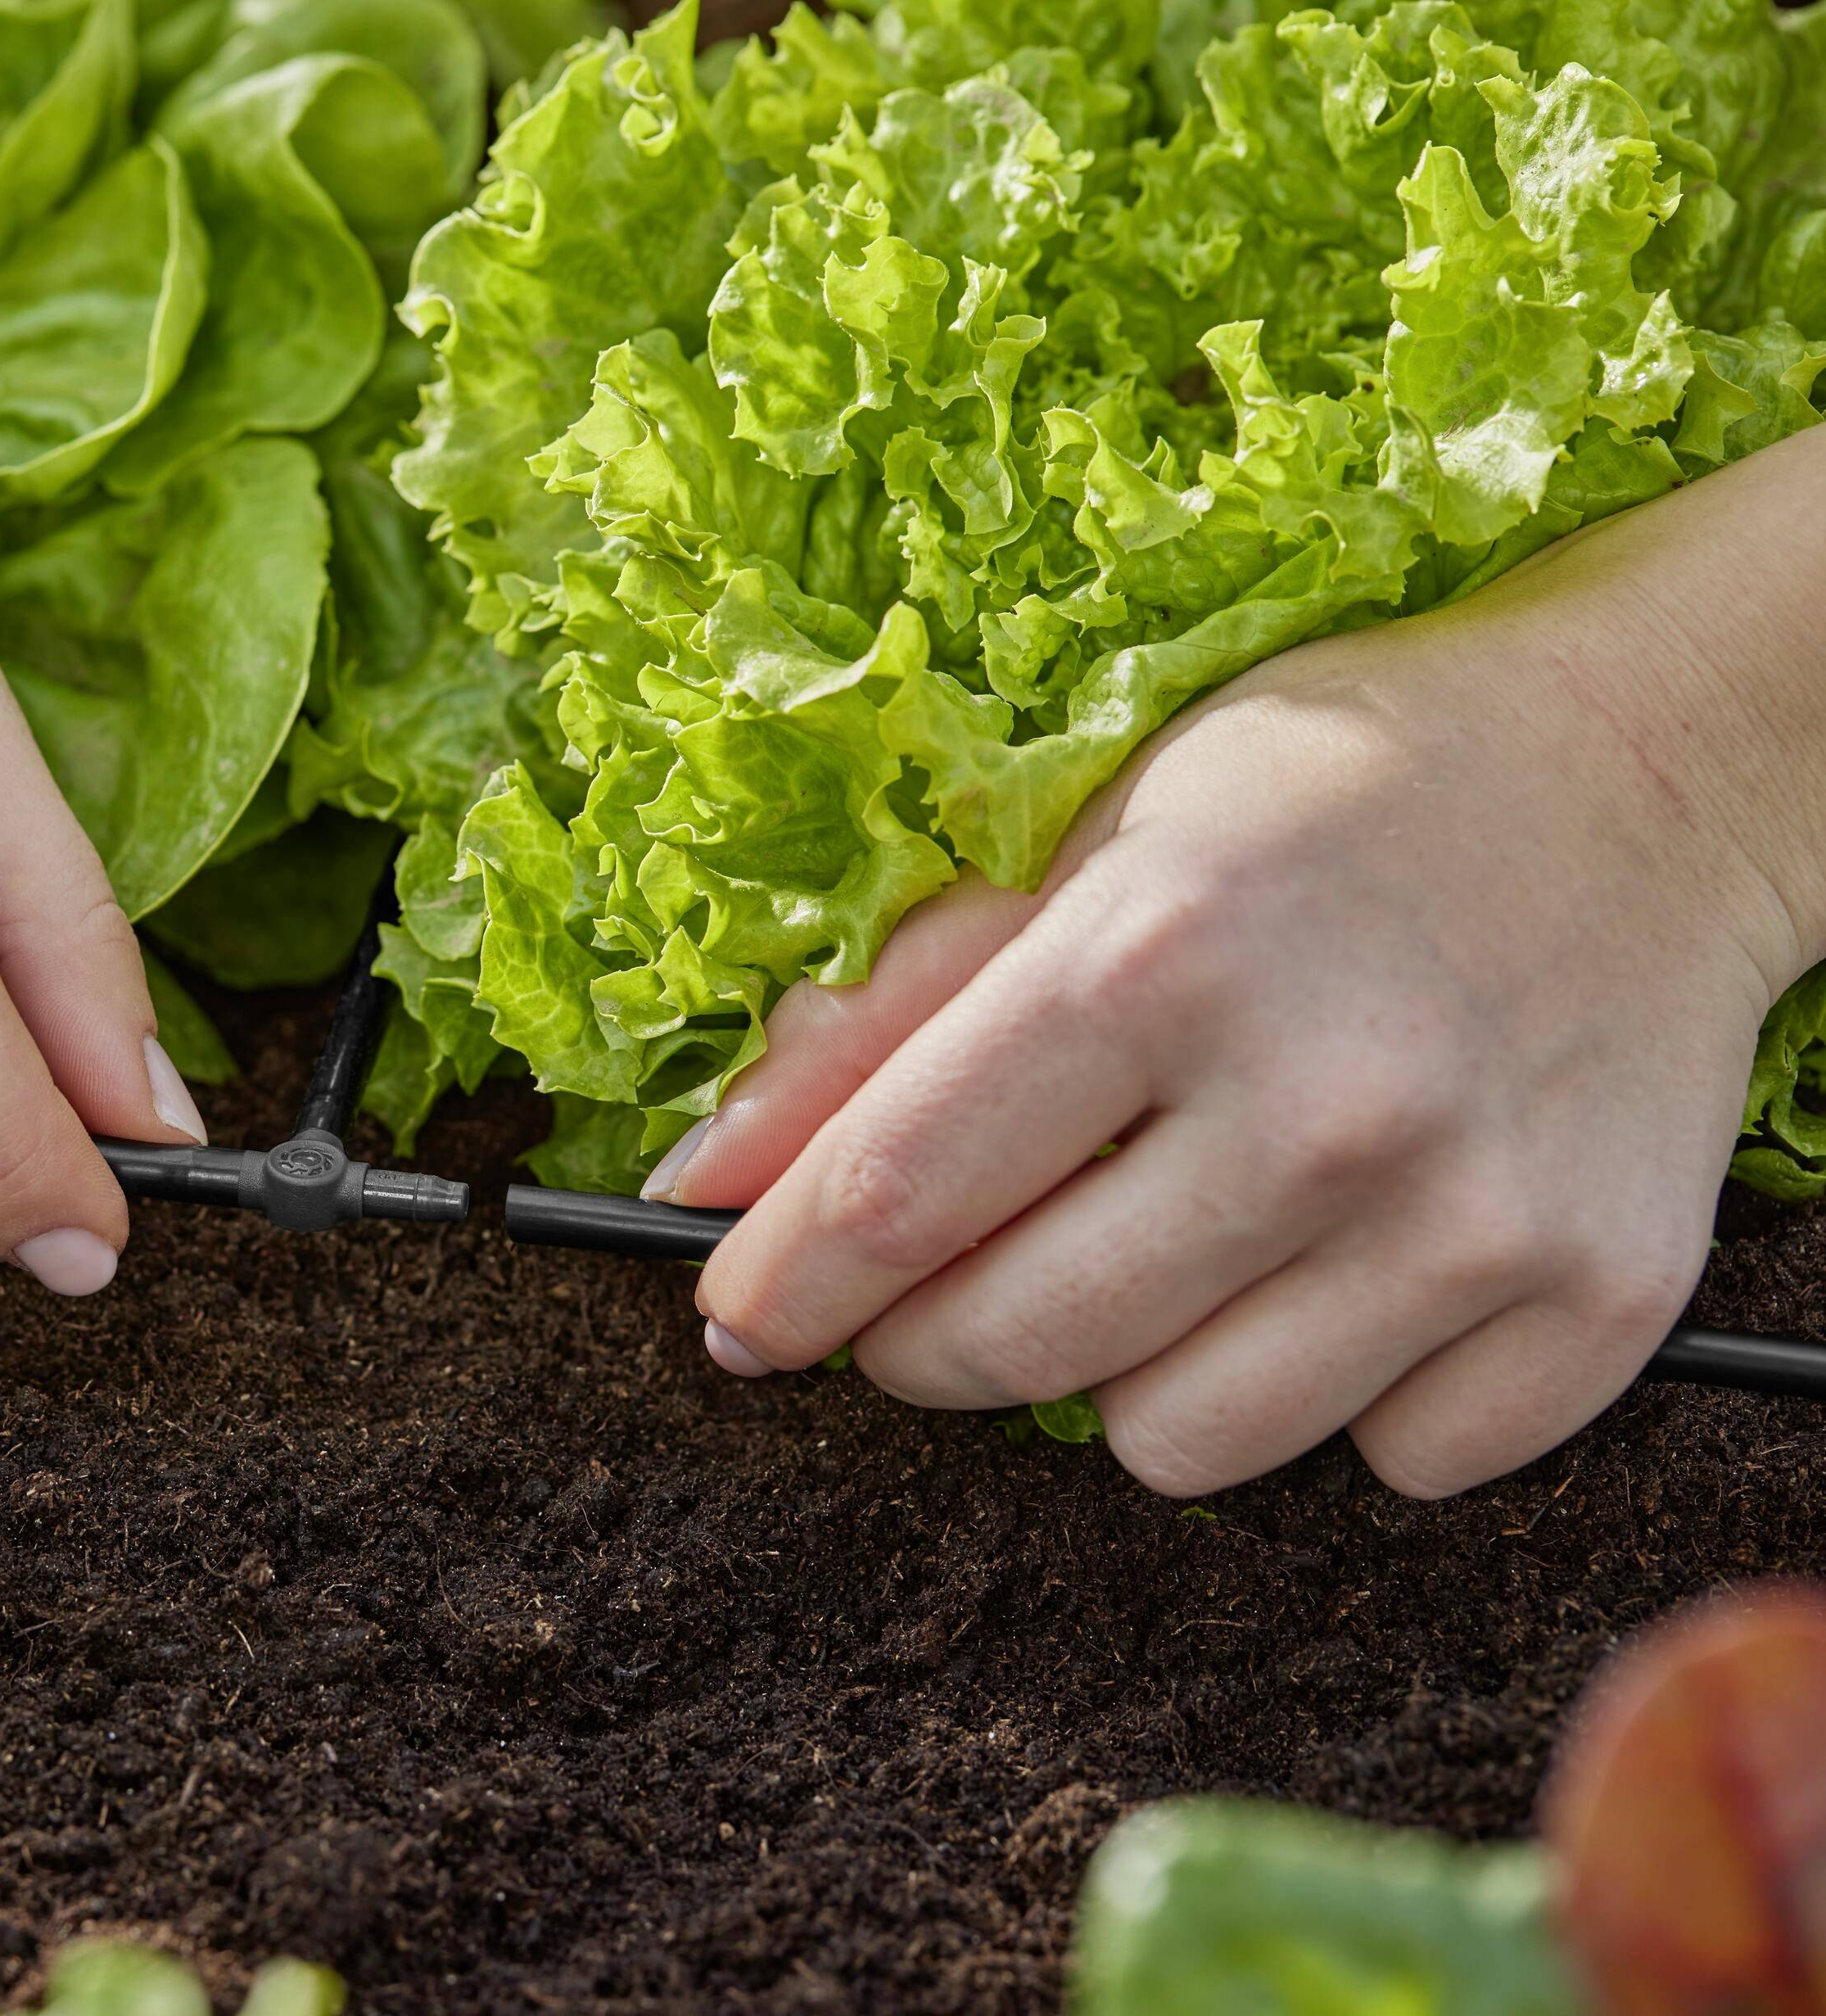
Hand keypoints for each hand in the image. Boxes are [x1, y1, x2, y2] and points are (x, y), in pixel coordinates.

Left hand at [662, 429, 1825, 1496]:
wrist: (1658, 769)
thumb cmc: (1330, 797)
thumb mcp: (1089, 839)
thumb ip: (887, 1019)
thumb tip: (707, 1182)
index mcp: (1158, 952)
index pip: (893, 1193)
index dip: (781, 1283)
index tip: (740, 1318)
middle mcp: (1319, 1102)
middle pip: (1013, 1347)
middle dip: (924, 1339)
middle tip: (940, 1279)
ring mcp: (1468, 1219)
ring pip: (1177, 1444)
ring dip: (1128, 1373)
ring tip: (1171, 1245)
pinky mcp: (1595, 1301)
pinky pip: (1377, 1463)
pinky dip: (1332, 1393)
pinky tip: (1346, 1265)